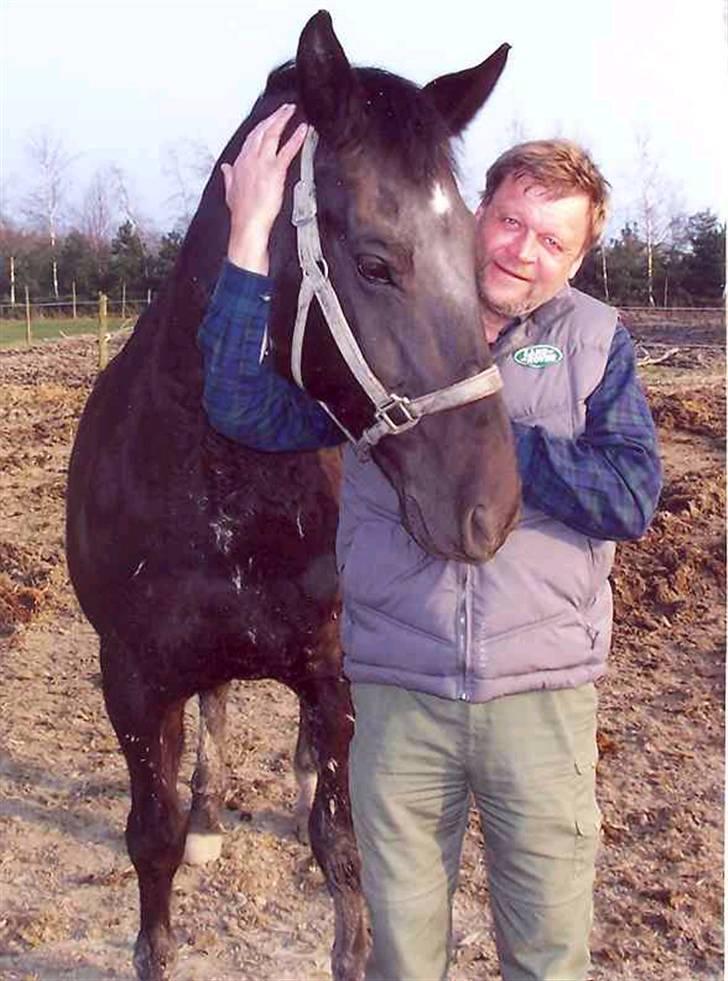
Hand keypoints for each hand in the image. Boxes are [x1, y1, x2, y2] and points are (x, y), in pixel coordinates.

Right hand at [221, 103, 307, 274]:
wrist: (247, 224)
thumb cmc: (241, 212)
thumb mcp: (230, 191)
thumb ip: (229, 177)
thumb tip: (226, 168)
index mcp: (240, 163)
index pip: (251, 138)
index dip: (261, 126)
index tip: (269, 119)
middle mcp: (250, 159)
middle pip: (262, 130)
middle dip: (273, 117)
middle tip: (284, 108)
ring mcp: (262, 164)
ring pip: (272, 134)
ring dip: (283, 120)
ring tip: (291, 111)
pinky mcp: (275, 172)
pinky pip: (287, 151)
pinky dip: (296, 138)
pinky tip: (303, 130)